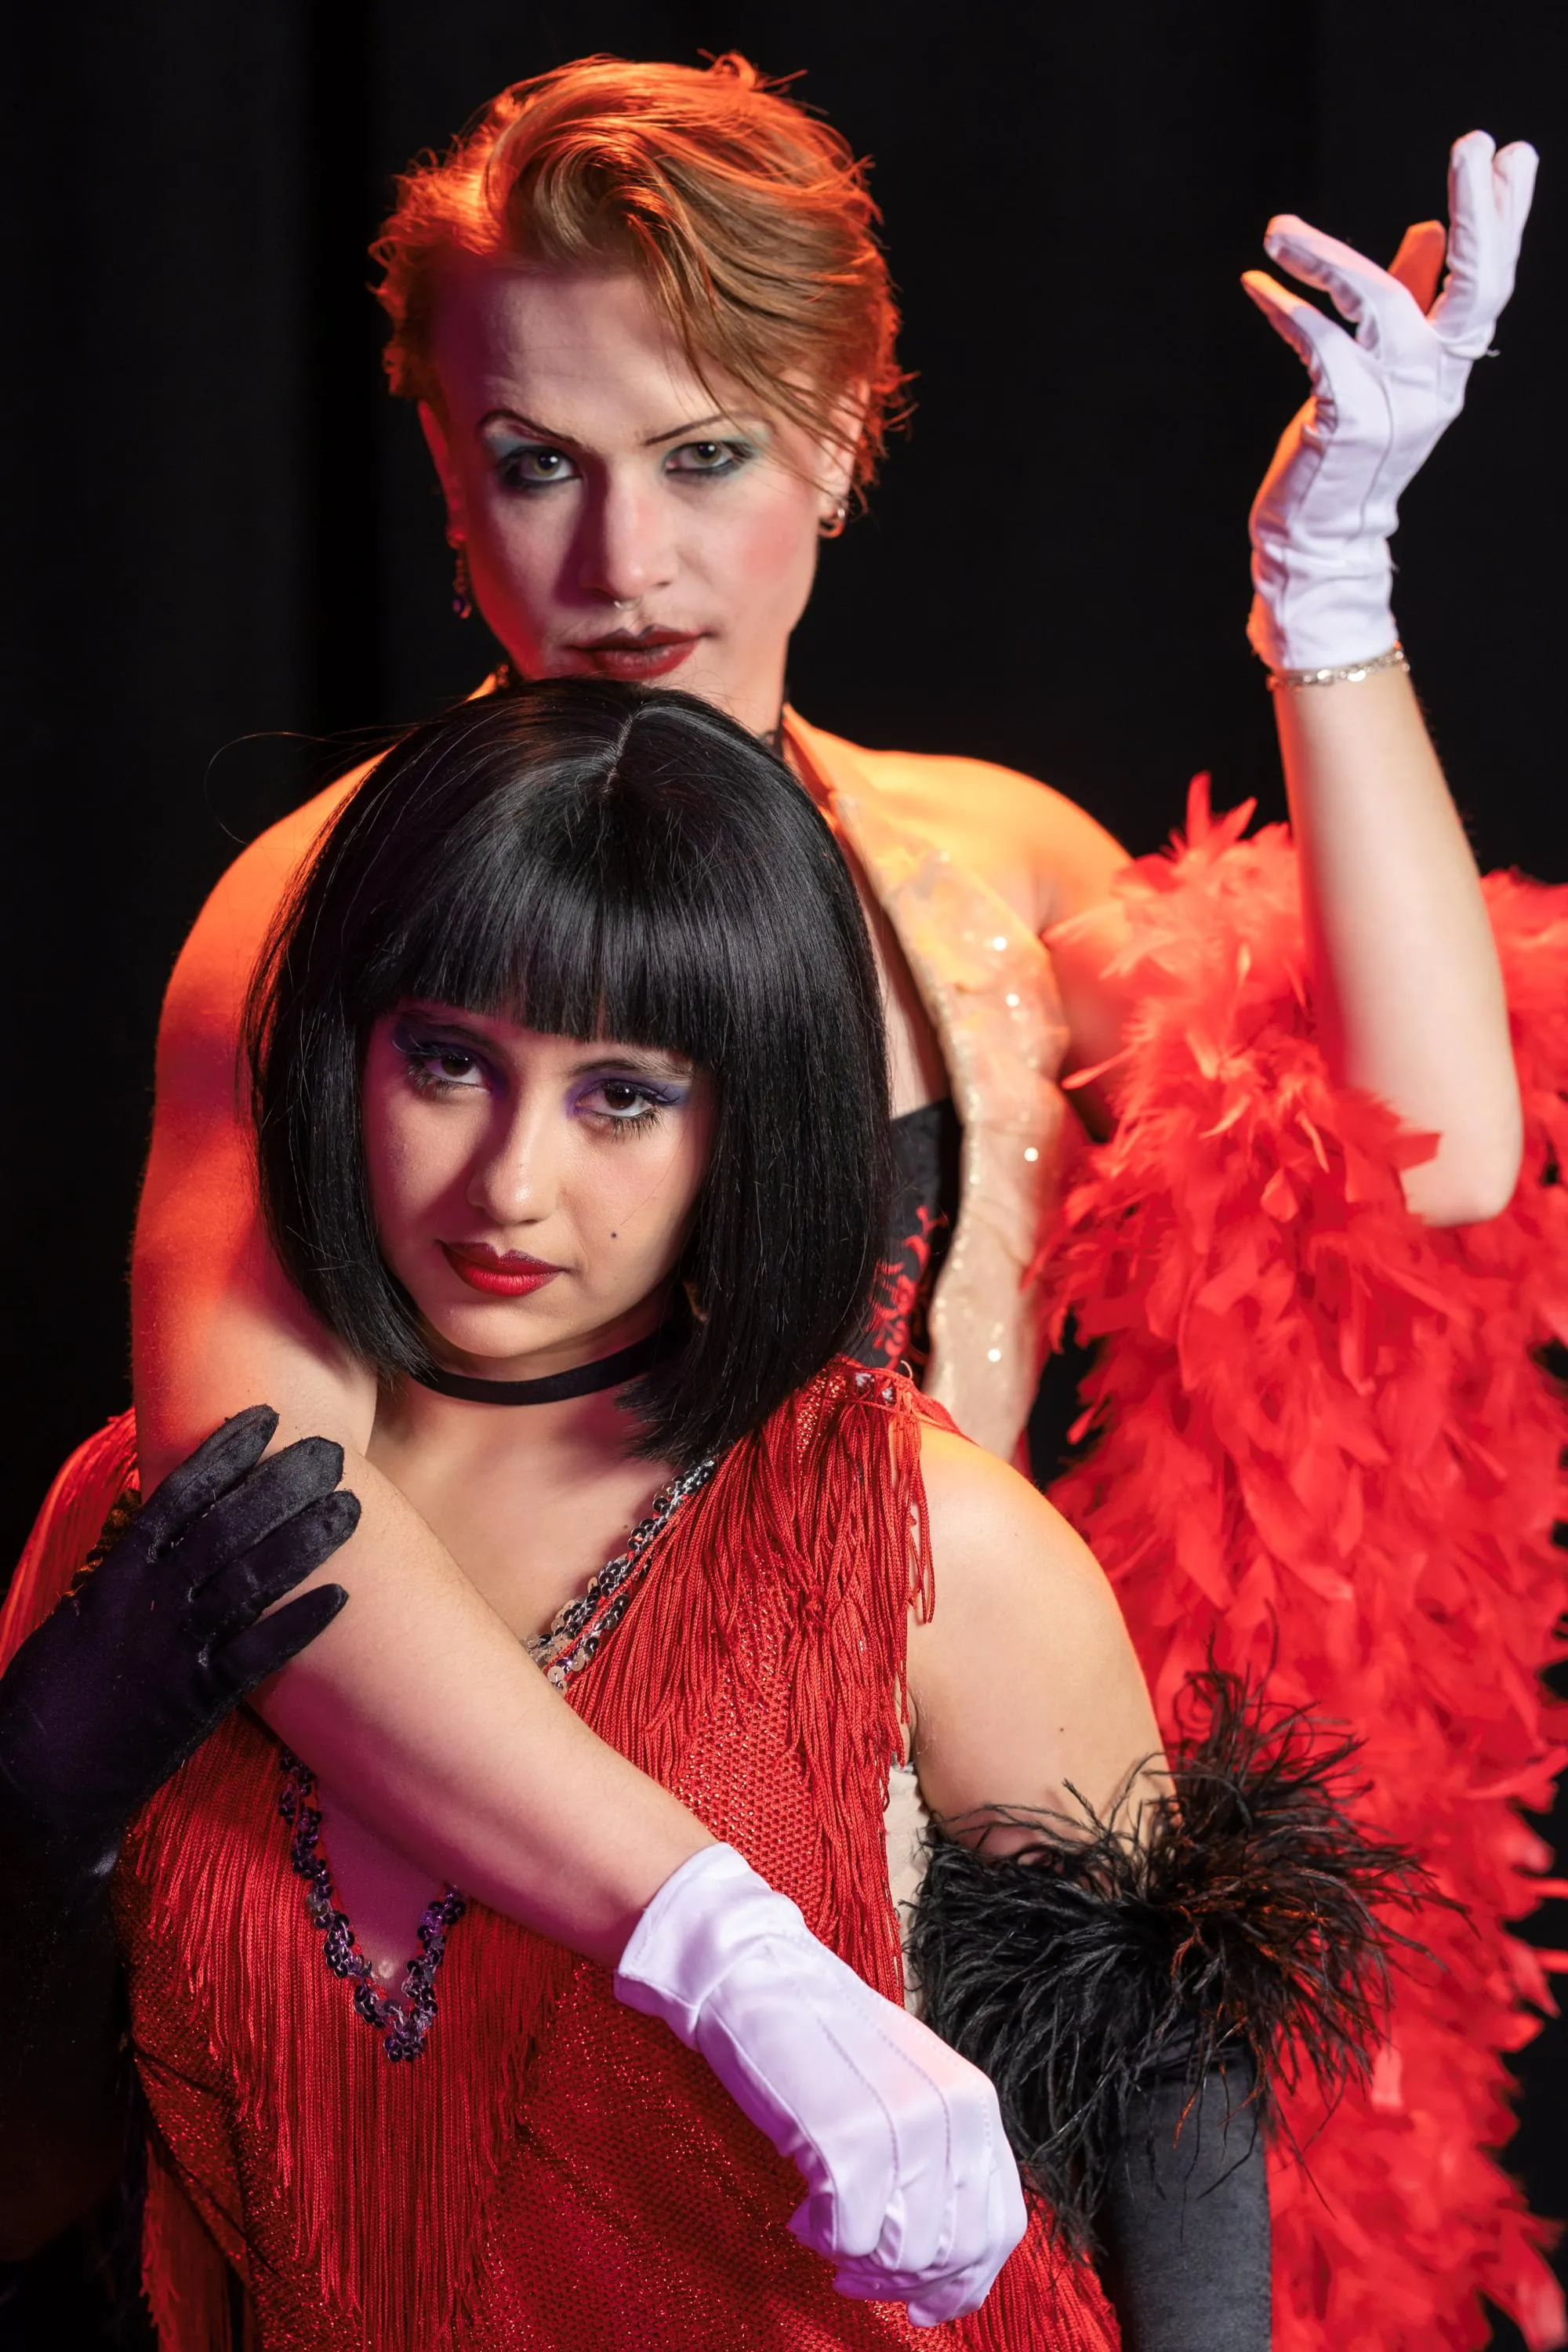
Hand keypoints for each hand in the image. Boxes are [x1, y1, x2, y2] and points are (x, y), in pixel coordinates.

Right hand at [0, 1404, 355, 1898]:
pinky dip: (299, 1623)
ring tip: (350, 1506)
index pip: (177, 1497)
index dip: (224, 1454)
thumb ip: (127, 1575)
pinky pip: (257, 1654)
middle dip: (280, 1485)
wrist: (36, 1783)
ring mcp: (175, 1650)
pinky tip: (342, 1596)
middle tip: (330, 1452)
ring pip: (248, 1579)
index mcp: (117, 1577)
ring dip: (304, 1540)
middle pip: (225, 1526)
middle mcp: (149, 1604)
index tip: (266, 1419)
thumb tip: (166, 1535)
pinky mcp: (196, 1701)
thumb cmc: (53, 1699)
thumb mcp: (80, 1618)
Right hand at [615, 1843, 1025, 2325]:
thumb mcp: (910, 2082)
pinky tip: (802, 2213)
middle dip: (906, 2280)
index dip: (965, 2280)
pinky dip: (821, 2238)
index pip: (1000, 2226)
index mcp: (973, 2098)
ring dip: (859, 2261)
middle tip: (857, 2272)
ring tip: (826, 2230)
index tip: (924, 2302)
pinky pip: (847, 2237)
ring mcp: (900, 2127)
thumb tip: (952, 2249)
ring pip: (903, 2252)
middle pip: (954, 2251)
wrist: (757, 1975)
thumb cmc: (824, 2033)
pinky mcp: (843, 2142)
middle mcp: (950, 2114)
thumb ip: (943, 2150)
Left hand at [1242, 129, 1537, 670]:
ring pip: (1381, 303)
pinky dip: (1284, 309)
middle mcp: (1436, 381)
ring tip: (1278, 229)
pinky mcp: (1347, 420)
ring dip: (1328, 255)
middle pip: (1476, 285)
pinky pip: (1319, 345)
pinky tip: (1255, 284)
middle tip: (1476, 142)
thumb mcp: (1383, 372)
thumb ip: (1407, 300)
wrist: (1320, 540)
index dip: (1505, 220)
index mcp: (1450, 367)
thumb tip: (1428, 231)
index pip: (1491, 283)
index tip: (1514, 155)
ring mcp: (1395, 401)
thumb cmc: (1346, 450)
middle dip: (1480, 212)